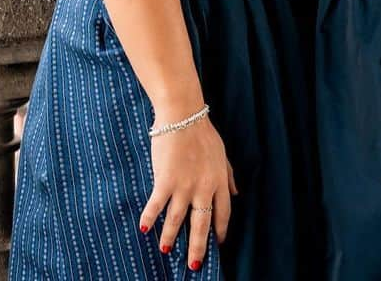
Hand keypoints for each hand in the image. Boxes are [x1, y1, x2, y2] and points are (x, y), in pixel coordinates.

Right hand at [138, 115, 235, 271]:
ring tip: (166, 251)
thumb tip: (236, 193)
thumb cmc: (202, 132)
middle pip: (202, 224)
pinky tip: (143, 229)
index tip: (218, 243)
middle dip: (198, 247)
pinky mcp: (165, 180)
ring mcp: (184, 185)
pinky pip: (156, 205)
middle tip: (194, 265)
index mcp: (219, 180)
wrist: (183, 114)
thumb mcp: (221, 153)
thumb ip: (229, 174)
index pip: (223, 212)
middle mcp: (204, 187)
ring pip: (177, 220)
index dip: (220, 230)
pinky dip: (149, 217)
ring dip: (171, 237)